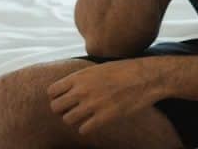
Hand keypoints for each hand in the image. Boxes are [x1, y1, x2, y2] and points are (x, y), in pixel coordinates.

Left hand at [47, 58, 163, 135]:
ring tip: (85, 116)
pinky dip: (86, 128)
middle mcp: (82, 90)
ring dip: (75, 119)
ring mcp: (93, 104)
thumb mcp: (98, 68)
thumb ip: (81, 78)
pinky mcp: (104, 117)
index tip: (66, 98)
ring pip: (68, 120)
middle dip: (62, 110)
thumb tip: (67, 87)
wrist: (145, 77)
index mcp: (80, 76)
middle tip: (73, 109)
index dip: (56, 97)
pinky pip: (83, 129)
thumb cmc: (124, 71)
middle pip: (56, 107)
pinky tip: (94, 122)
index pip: (52, 91)